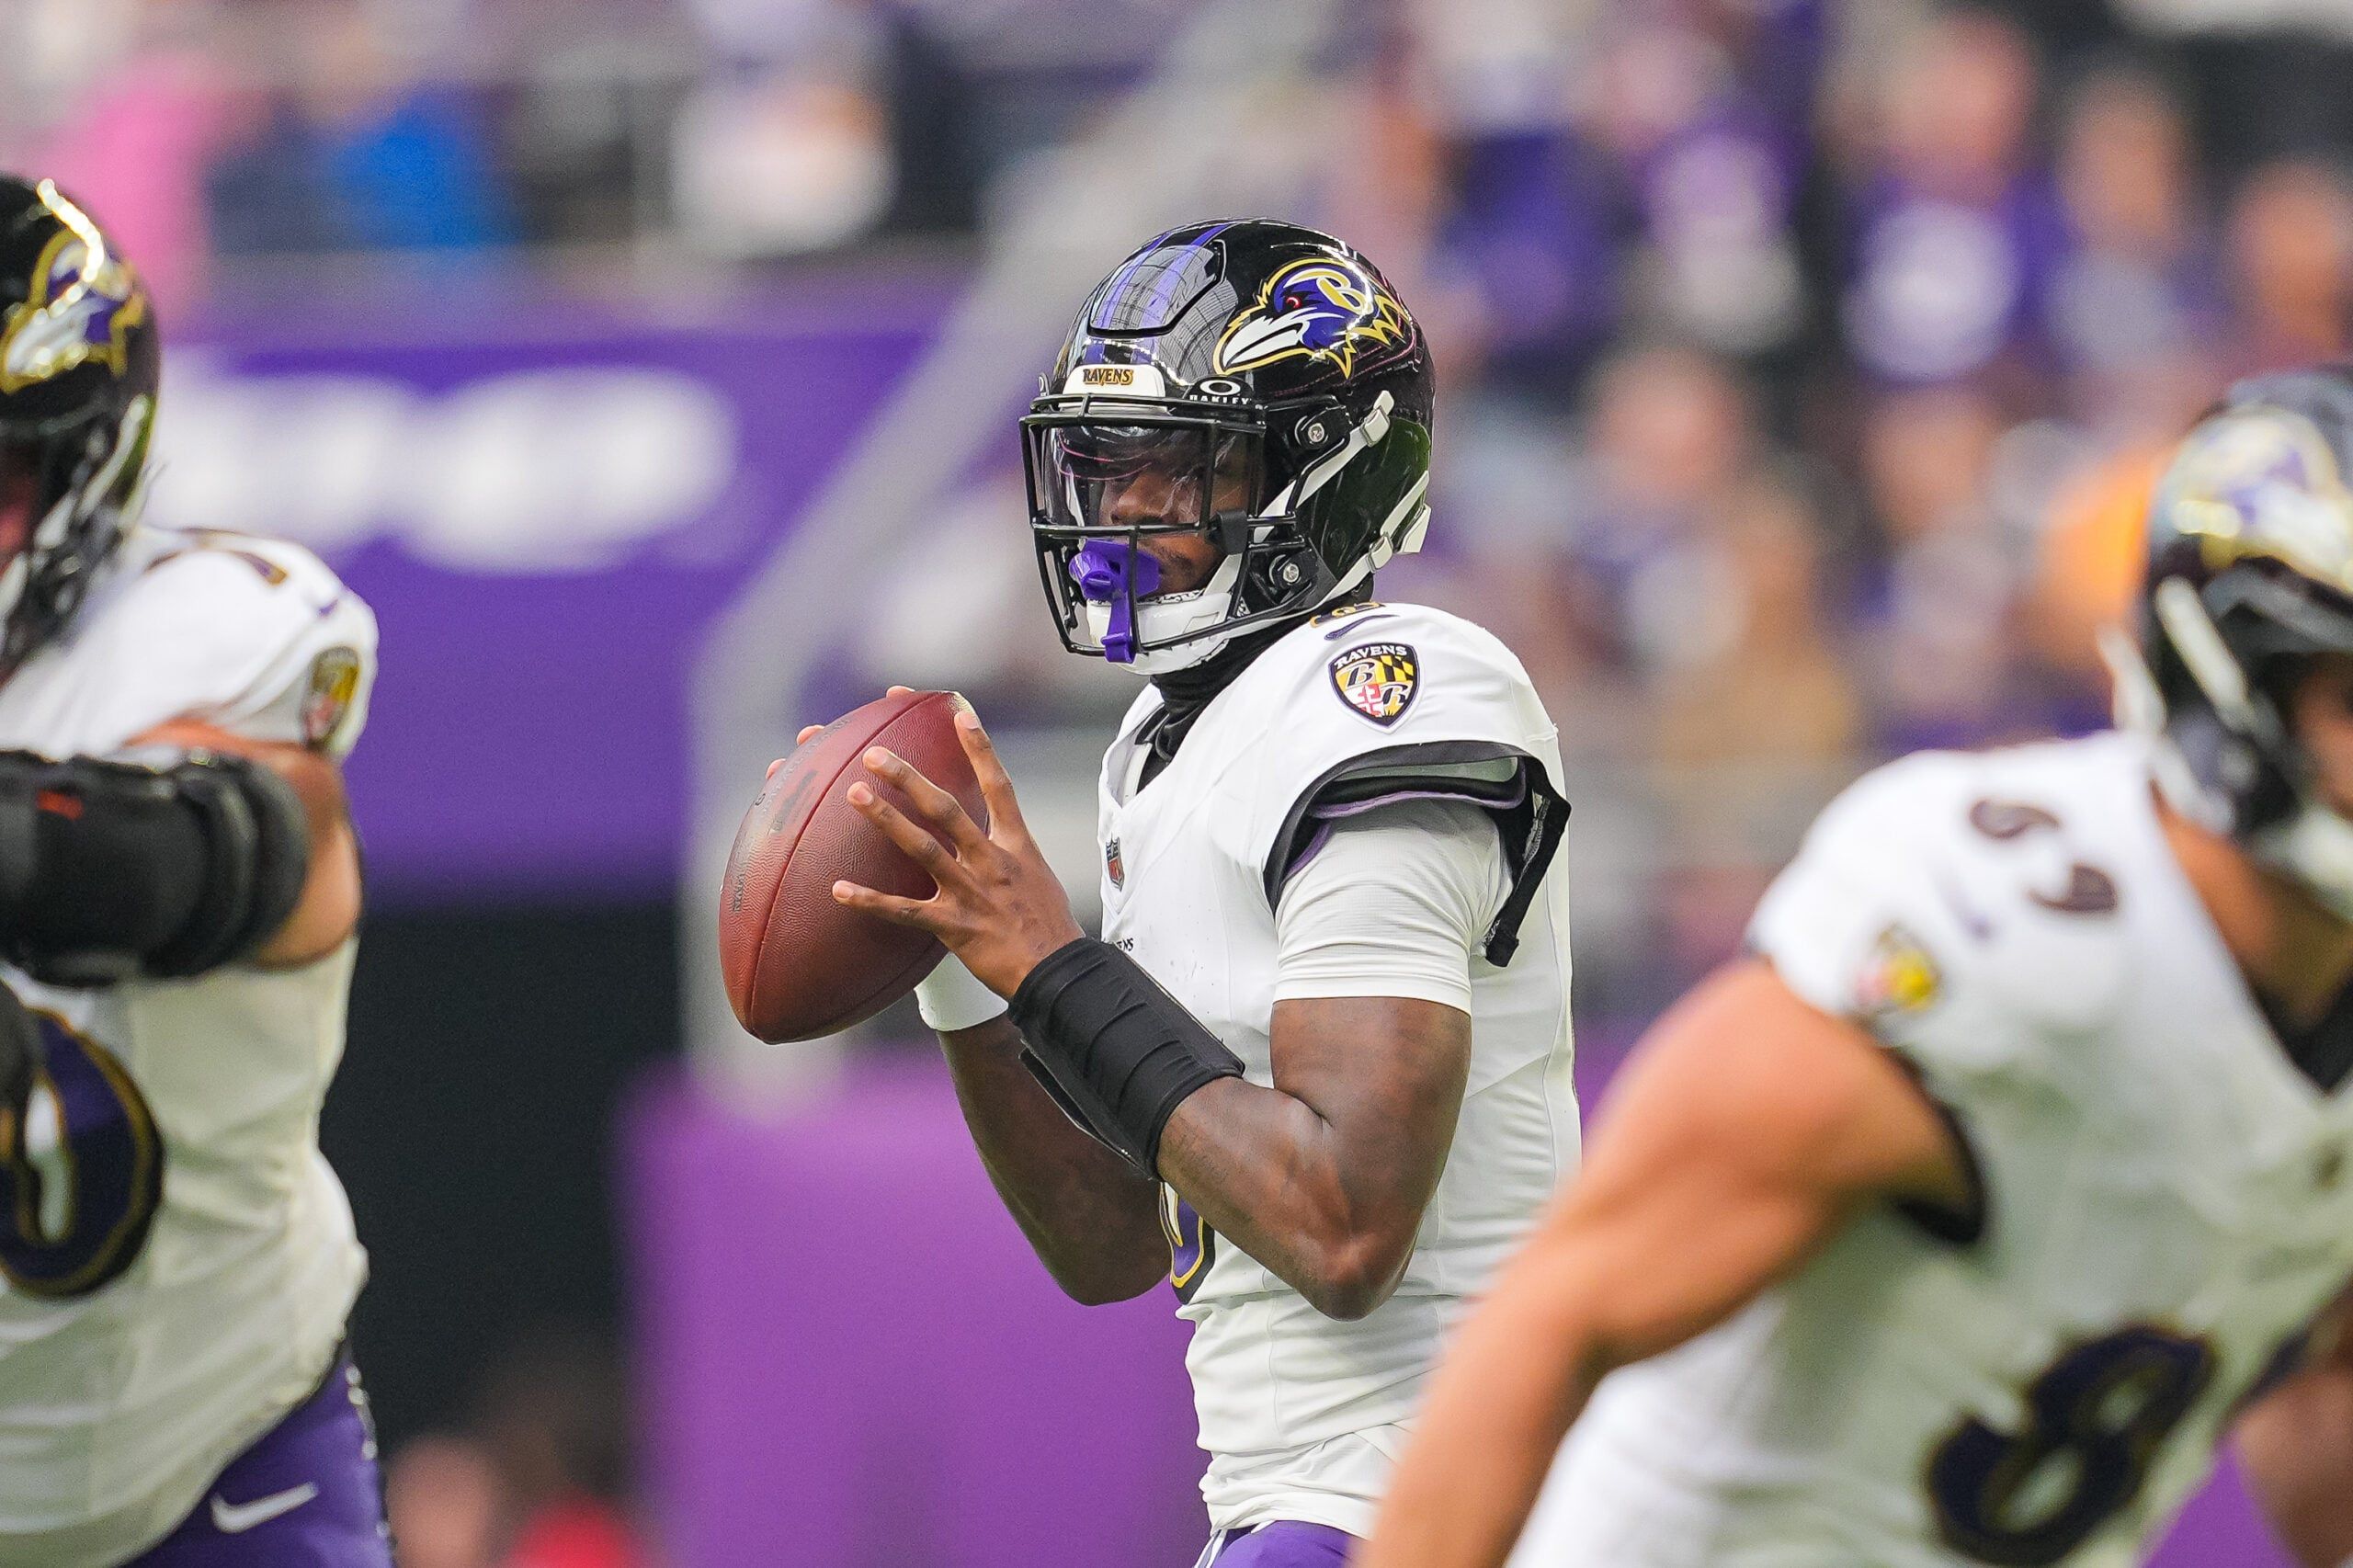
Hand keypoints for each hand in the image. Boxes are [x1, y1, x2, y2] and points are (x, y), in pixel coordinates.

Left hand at [820, 699, 1084, 996]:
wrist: (1059, 972)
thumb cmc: (1050, 928)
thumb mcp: (1038, 877)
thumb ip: (1010, 853)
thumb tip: (992, 838)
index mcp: (1016, 846)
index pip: (997, 786)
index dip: (979, 747)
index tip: (958, 712)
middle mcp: (992, 861)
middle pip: (947, 809)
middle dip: (910, 778)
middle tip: (875, 754)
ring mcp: (971, 892)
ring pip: (924, 849)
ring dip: (888, 820)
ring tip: (855, 795)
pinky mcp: (954, 926)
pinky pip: (905, 911)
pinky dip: (871, 901)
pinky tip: (839, 890)